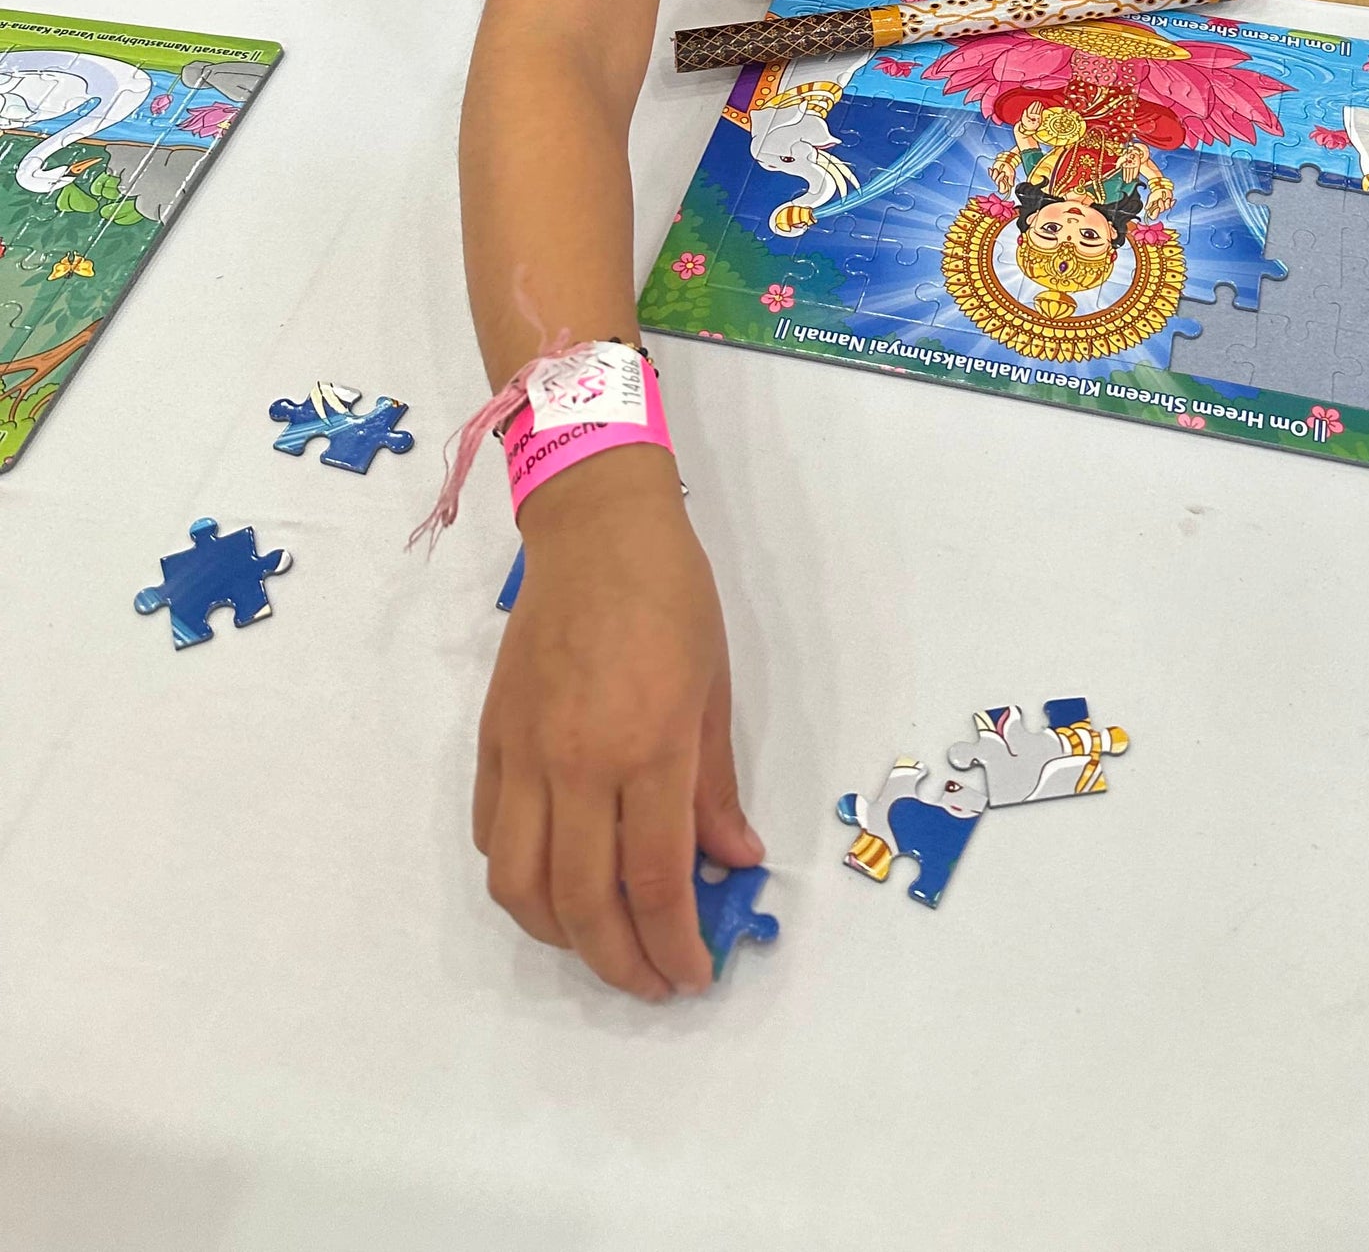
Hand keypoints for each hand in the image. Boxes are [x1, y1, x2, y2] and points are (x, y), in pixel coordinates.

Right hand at [473, 445, 762, 999]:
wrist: (595, 529)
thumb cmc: (672, 597)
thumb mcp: (715, 690)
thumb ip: (715, 787)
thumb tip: (733, 862)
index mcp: (647, 749)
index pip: (654, 881)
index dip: (675, 944)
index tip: (695, 975)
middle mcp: (577, 765)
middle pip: (582, 903)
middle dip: (621, 963)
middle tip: (652, 983)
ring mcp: (524, 755)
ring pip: (519, 886)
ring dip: (559, 937)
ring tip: (600, 945)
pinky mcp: (491, 741)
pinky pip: (490, 836)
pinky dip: (519, 880)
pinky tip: (553, 884)